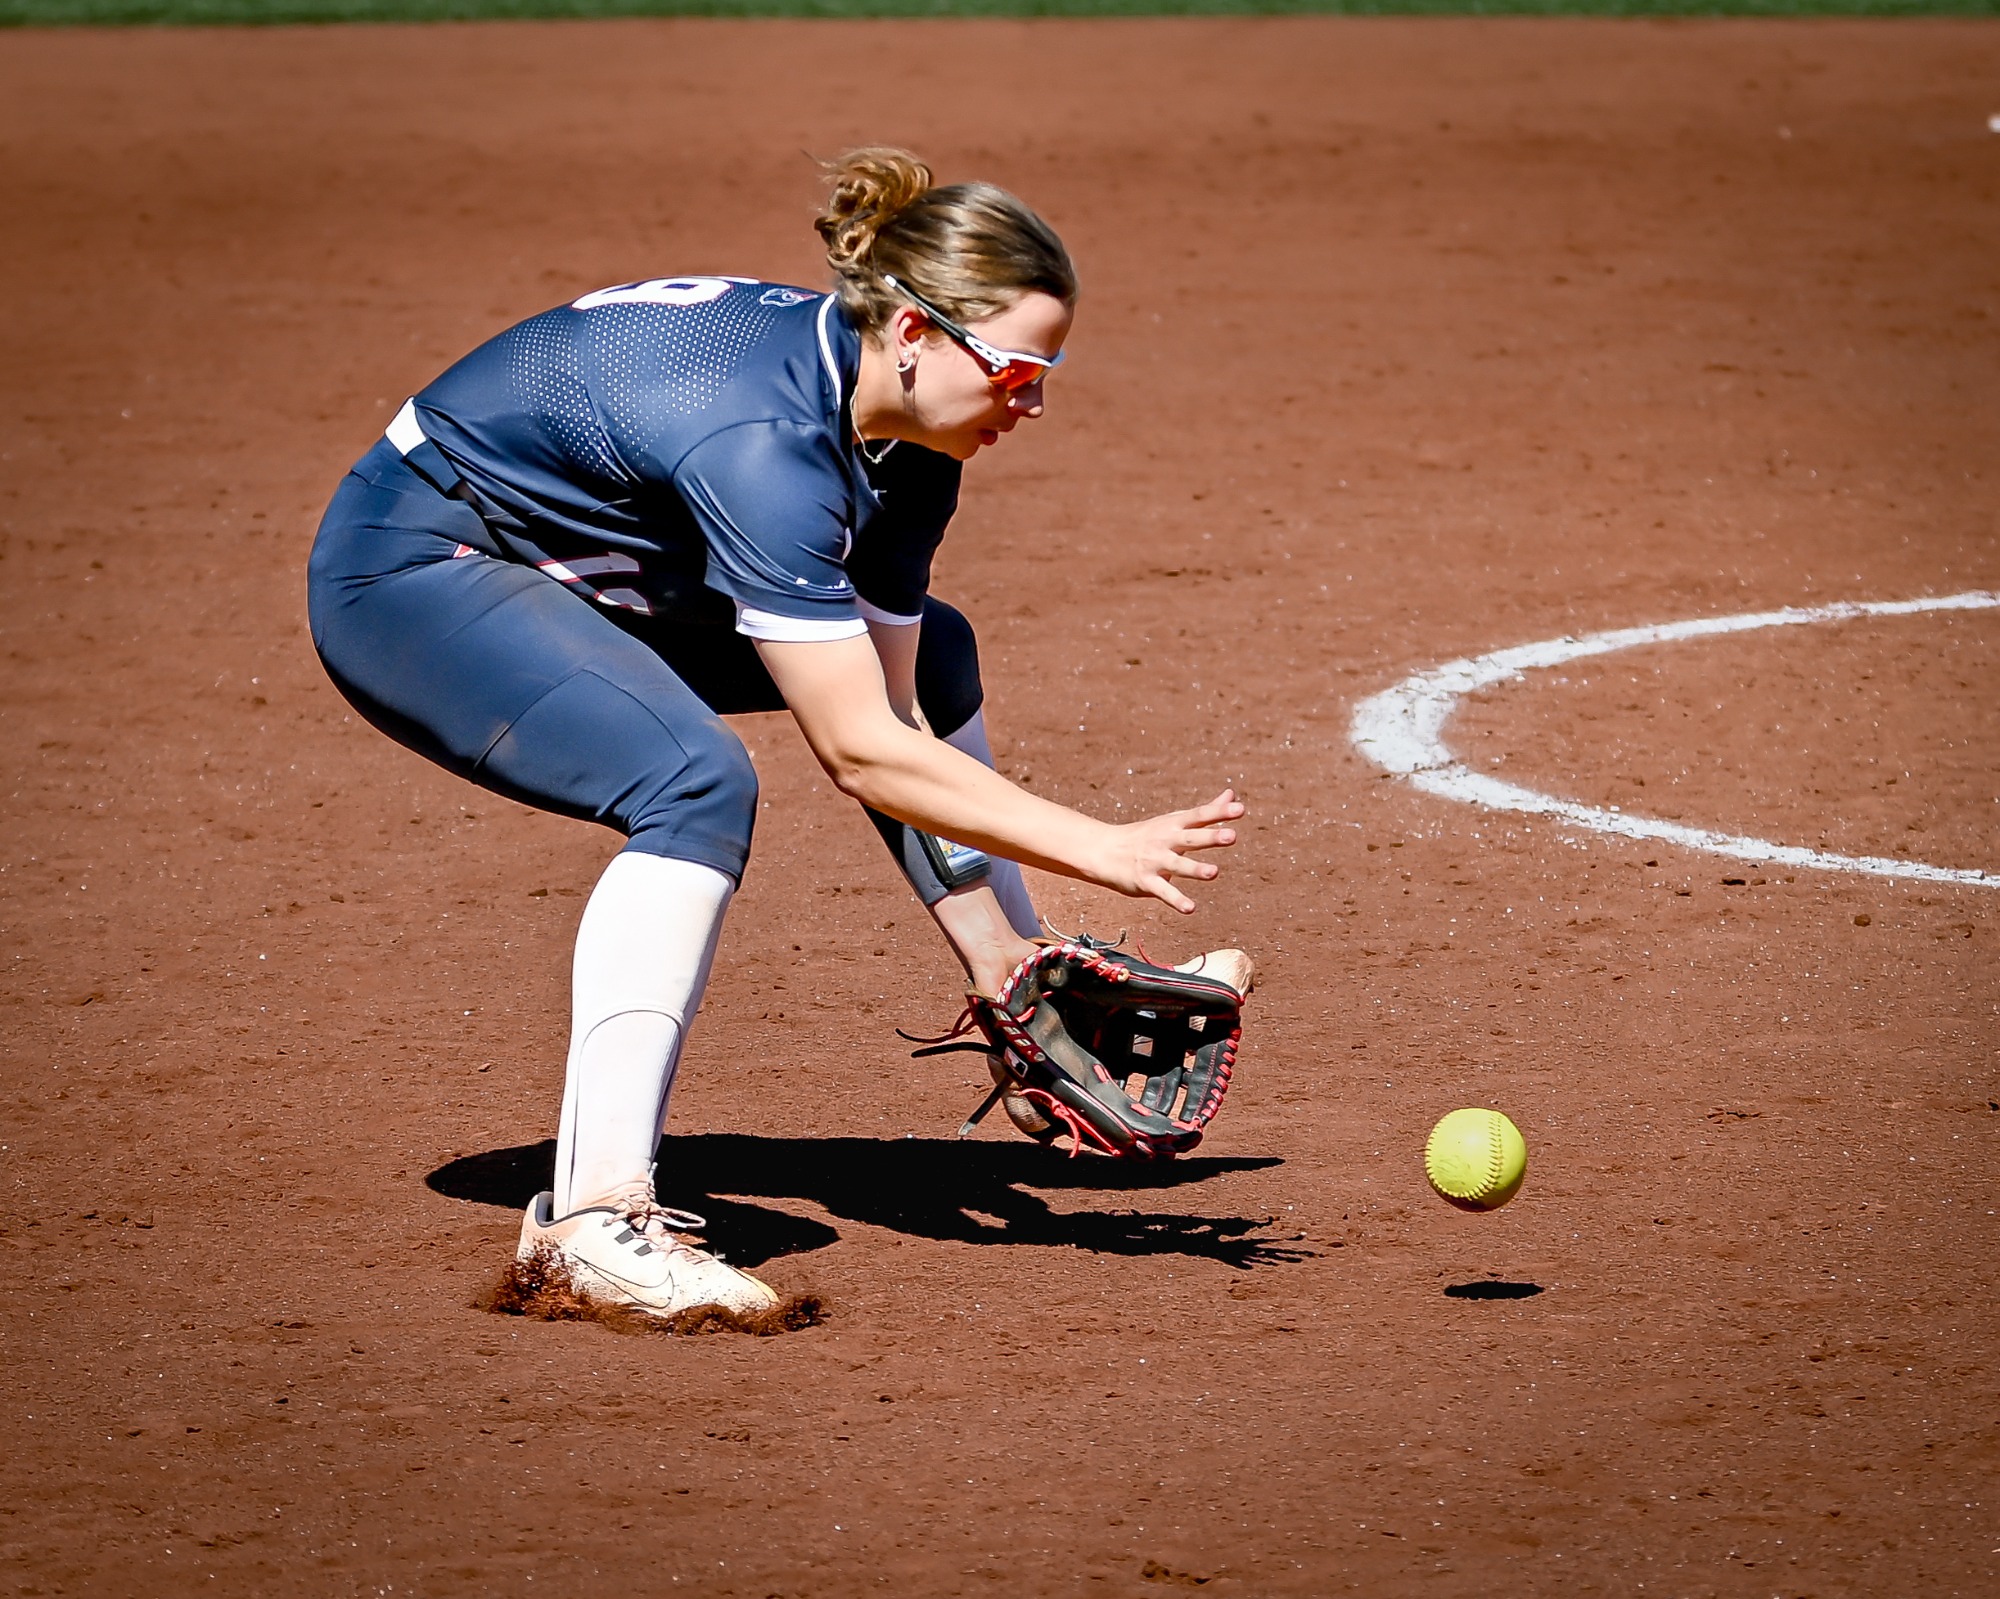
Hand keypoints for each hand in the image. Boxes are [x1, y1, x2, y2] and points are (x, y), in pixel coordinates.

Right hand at [1094, 789, 1244, 913]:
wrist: (1104, 851)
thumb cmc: (1146, 835)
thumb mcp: (1174, 820)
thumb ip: (1206, 812)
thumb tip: (1232, 795)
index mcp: (1174, 825)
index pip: (1199, 816)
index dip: (1219, 812)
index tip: (1239, 809)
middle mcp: (1165, 841)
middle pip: (1191, 839)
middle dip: (1210, 837)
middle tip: (1231, 836)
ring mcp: (1155, 861)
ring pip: (1178, 866)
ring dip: (1195, 870)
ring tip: (1214, 873)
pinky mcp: (1146, 882)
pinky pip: (1163, 892)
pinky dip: (1176, 900)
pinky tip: (1190, 908)